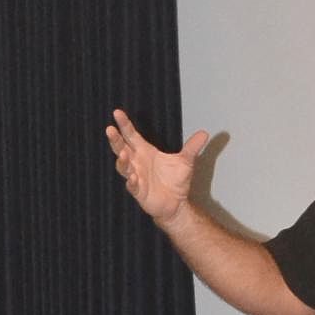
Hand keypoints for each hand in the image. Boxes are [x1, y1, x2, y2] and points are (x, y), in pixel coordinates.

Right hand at [107, 109, 209, 225]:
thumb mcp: (186, 161)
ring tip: (123, 153)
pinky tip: (133, 177)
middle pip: (121, 147)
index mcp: (144, 151)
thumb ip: (192, 147)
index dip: (124, 124)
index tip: (117, 112)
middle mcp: (137, 162)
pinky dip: (132, 181)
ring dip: (122, 160)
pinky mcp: (139, 191)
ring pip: (123, 166)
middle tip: (110, 129)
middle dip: (115, 139)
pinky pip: (132, 185)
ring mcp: (136, 176)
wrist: (177, 203)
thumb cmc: (175, 181)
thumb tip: (205, 133)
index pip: (131, 135)